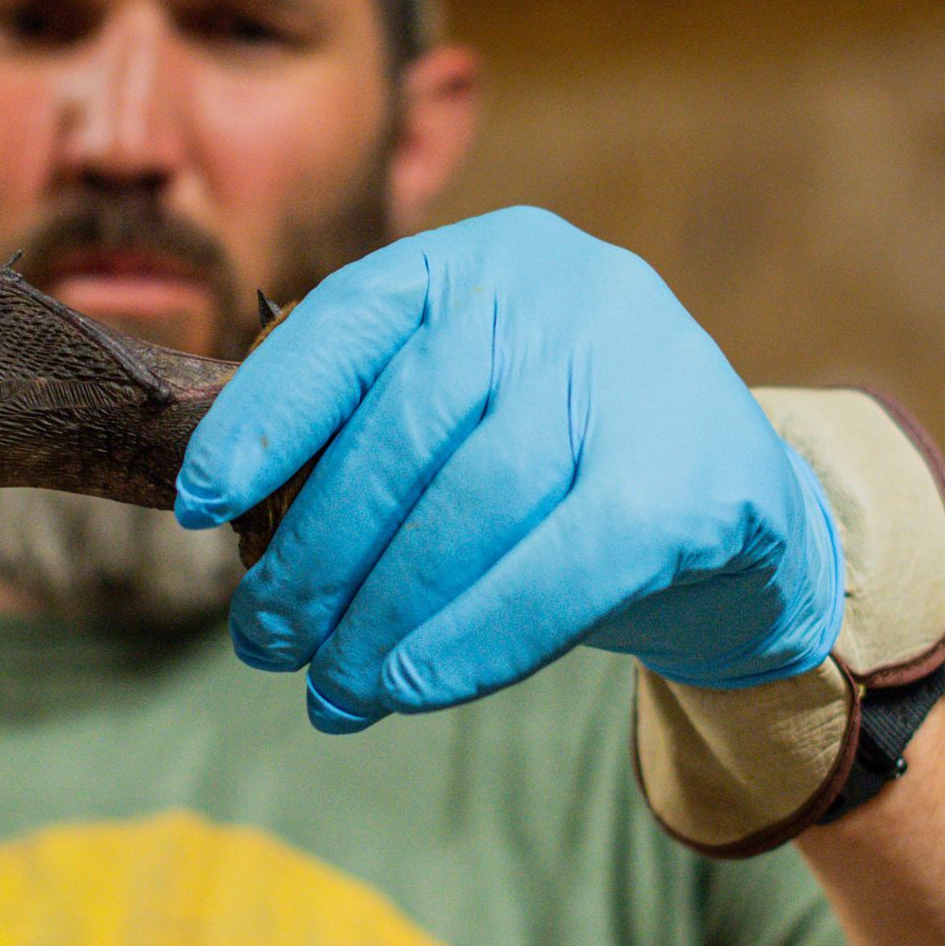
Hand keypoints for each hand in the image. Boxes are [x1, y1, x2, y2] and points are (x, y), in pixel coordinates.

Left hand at [174, 208, 840, 732]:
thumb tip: (227, 520)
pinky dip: (473, 636)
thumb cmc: (559, 478)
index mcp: (486, 258)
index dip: (264, 418)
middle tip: (264, 643)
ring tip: (331, 687)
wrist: (746, 527)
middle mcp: (566, 287)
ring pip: (473, 505)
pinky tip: (410, 684)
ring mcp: (642, 369)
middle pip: (404, 431)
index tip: (198, 508)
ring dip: (383, 614)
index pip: (349, 321)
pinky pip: (561, 568)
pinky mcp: (700, 475)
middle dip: (316, 553)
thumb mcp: (463, 422)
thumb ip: (367, 438)